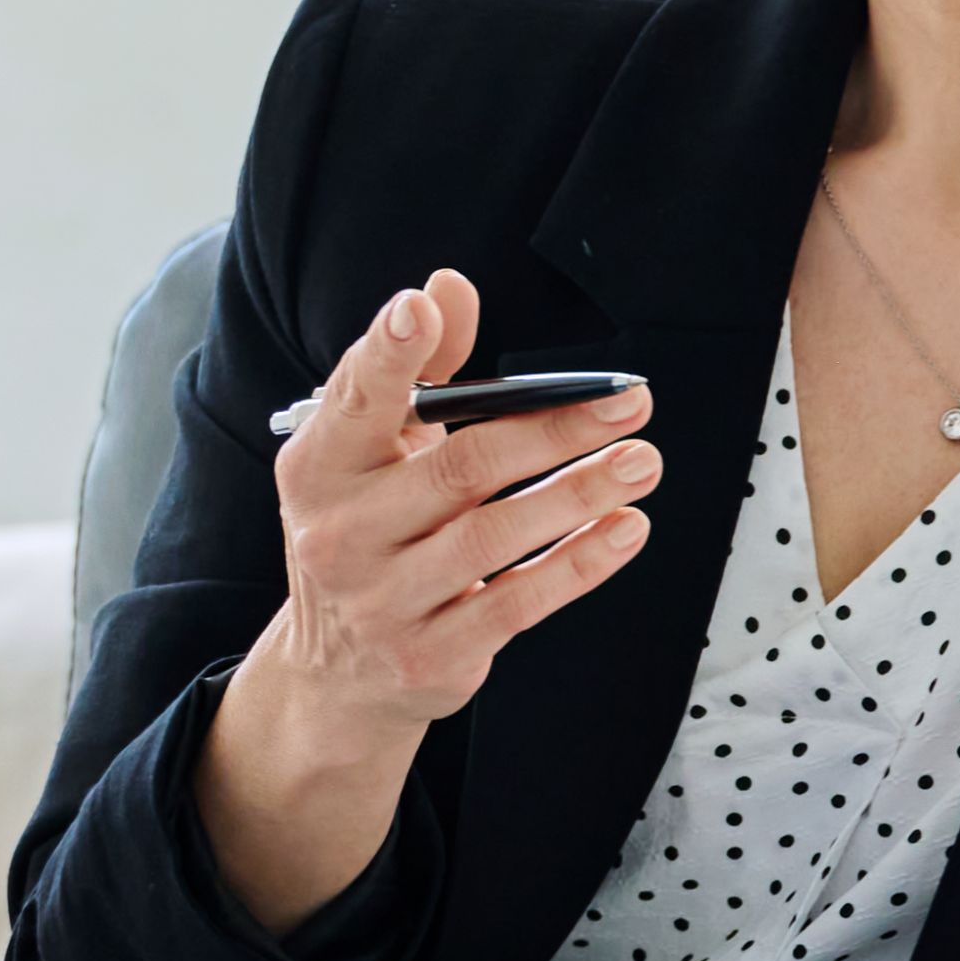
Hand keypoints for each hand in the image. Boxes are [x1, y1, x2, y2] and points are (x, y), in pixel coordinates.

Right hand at [199, 272, 657, 927]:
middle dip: (555, 430)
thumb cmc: (369, 532)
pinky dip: (579, 562)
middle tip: (627, 405)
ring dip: (581, 493)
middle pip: (460, 468)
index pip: (353, 401)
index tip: (417, 309)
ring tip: (641, 462)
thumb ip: (418, 372)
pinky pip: (519, 602)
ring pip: (497, 536)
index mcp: (318, 468)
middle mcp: (339, 534)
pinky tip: (624, 529)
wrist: (336, 672)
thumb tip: (447, 288)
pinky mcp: (431, 656)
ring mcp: (382, 601)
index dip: (387, 354)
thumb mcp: (374, 455)